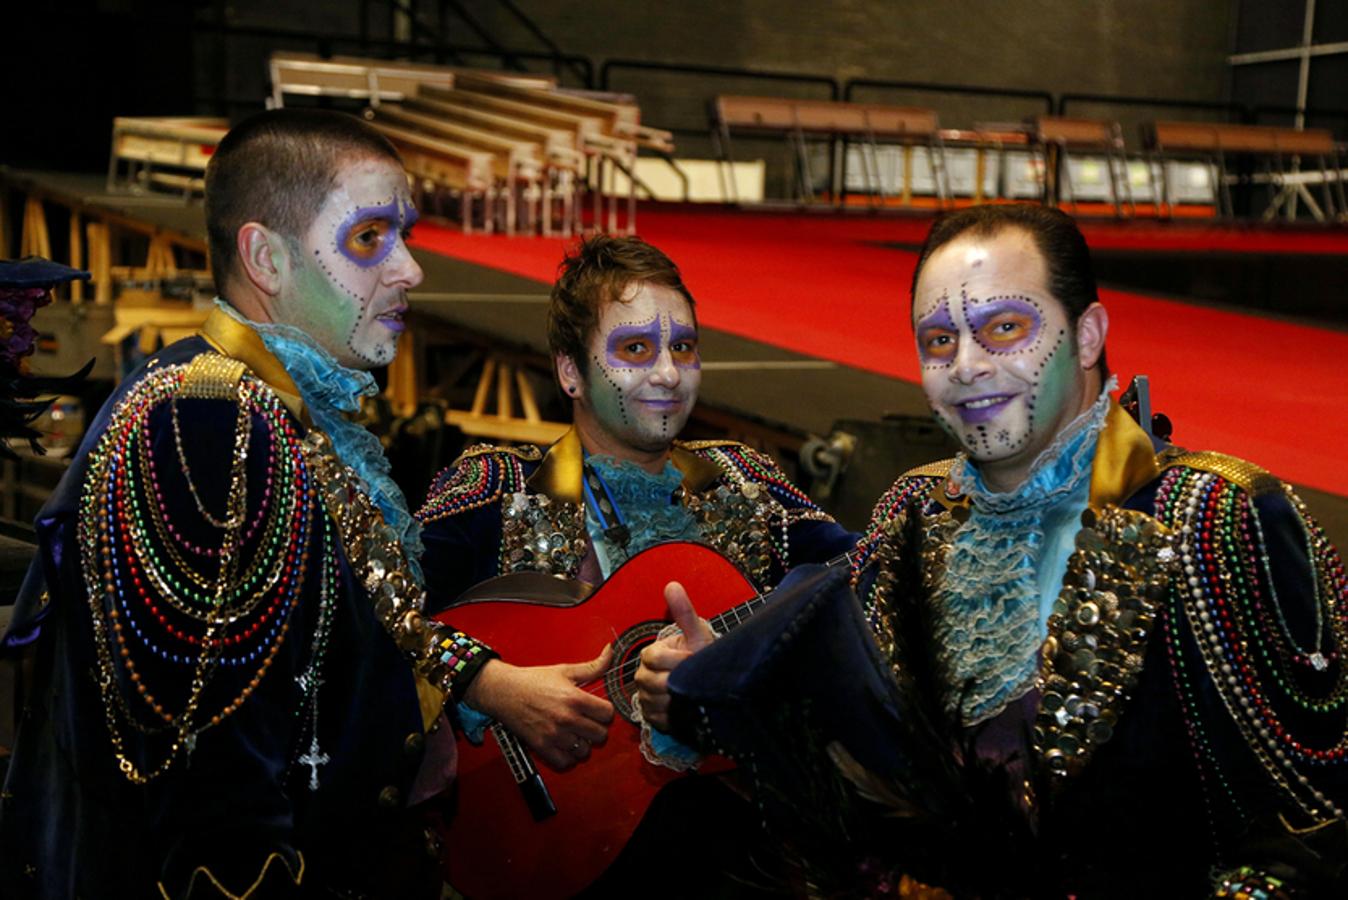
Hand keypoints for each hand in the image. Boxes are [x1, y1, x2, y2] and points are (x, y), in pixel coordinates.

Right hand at [462, 645, 615, 770]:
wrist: (504, 691)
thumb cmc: (532, 681)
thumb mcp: (565, 670)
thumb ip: (592, 666)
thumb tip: (609, 652)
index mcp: (575, 698)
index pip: (607, 714)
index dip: (605, 711)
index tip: (598, 710)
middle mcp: (567, 718)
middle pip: (600, 735)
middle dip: (597, 728)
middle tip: (588, 722)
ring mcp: (554, 735)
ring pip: (585, 751)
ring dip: (583, 743)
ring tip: (576, 734)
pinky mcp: (542, 746)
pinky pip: (566, 762)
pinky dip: (568, 757)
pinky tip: (565, 746)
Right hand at [634, 581, 715, 731]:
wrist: (703, 679)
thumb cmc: (698, 654)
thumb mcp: (695, 633)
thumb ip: (684, 611)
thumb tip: (673, 585)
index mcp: (650, 655)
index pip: (654, 658)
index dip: (676, 660)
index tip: (694, 659)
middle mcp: (644, 676)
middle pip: (653, 682)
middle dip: (677, 682)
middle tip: (695, 680)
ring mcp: (646, 696)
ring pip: (656, 701)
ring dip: (677, 699)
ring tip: (692, 694)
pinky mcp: (652, 715)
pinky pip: (659, 718)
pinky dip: (674, 716)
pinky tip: (686, 709)